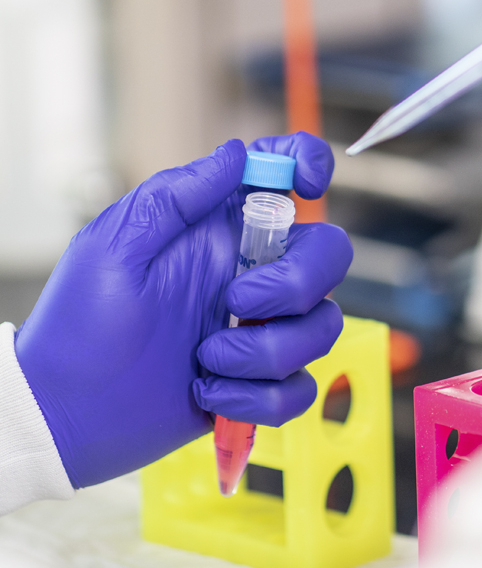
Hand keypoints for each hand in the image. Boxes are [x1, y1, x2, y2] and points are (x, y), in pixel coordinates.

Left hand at [14, 133, 352, 487]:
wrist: (65, 413)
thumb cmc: (80, 323)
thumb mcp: (117, 246)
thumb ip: (176, 194)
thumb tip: (236, 154)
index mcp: (222, 230)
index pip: (282, 176)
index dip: (309, 161)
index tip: (305, 185)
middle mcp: (253, 272)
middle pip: (331, 255)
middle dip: (297, 283)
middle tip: (235, 300)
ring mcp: (261, 329)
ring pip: (324, 328)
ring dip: (266, 351)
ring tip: (207, 359)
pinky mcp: (260, 384)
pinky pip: (300, 390)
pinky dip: (257, 398)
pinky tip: (209, 394)